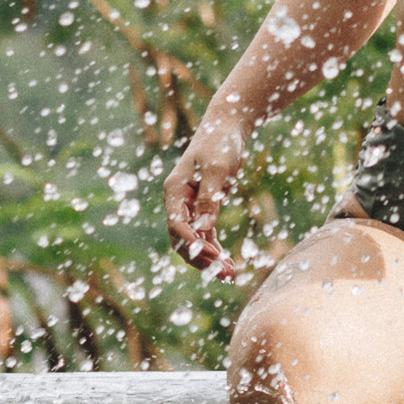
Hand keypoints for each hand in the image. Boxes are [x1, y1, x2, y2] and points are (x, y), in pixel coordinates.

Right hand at [162, 127, 244, 281]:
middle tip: (223, 275)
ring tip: (229, 275)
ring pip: (194, 242)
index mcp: (174, 191)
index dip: (193, 244)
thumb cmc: (220, 143)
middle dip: (200, 259)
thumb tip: (204, 229)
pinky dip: (215, 250)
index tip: (213, 257)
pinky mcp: (204, 207)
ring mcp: (189, 206)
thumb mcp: (216, 169)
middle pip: (181, 240)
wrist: (227, 127)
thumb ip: (209, 199)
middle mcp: (178, 201)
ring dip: (209, 260)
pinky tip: (228, 263)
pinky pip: (205, 235)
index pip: (176, 226)